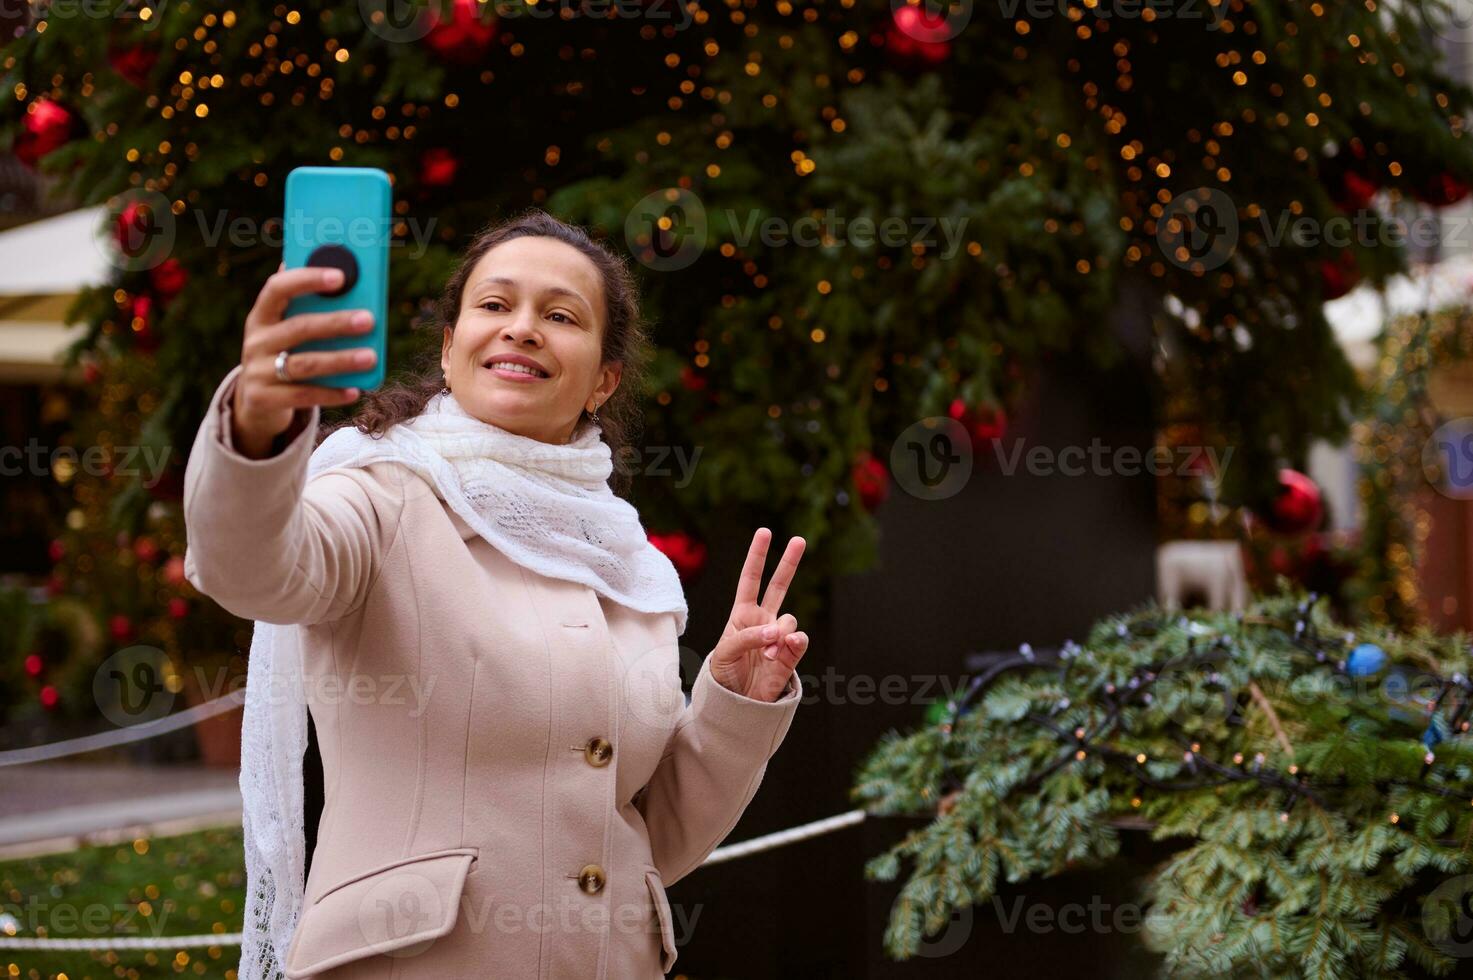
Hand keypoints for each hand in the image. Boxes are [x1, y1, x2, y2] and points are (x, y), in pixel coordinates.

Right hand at [230, 262, 377, 458]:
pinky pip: (303, 395)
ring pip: (304, 364)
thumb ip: (307, 309)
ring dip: (340, 360)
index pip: (277, 289)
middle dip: (336, 323)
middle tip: (369, 320)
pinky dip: (331, 393)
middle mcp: (255, 341)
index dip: (306, 279)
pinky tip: (355, 391)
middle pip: (298, 328)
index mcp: (261, 316)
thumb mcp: (286, 331)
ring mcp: (257, 372)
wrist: (255, 402)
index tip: (340, 276)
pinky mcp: (263, 399)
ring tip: (370, 357)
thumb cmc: (283, 355)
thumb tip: (343, 274)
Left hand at [708, 528, 808, 702]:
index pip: (750, 579)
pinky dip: (794, 642)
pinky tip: (786, 647)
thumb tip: (777, 632)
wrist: (737, 704)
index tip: (765, 532)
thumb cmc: (724, 675)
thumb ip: (748, 637)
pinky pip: (799, 641)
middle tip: (799, 540)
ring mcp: (779, 637)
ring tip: (767, 654)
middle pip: (779, 585)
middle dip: (789, 563)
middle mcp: (763, 620)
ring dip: (779, 633)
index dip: (757, 556)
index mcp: (742, 614)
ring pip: (789, 620)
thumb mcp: (725, 652)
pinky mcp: (791, 655)